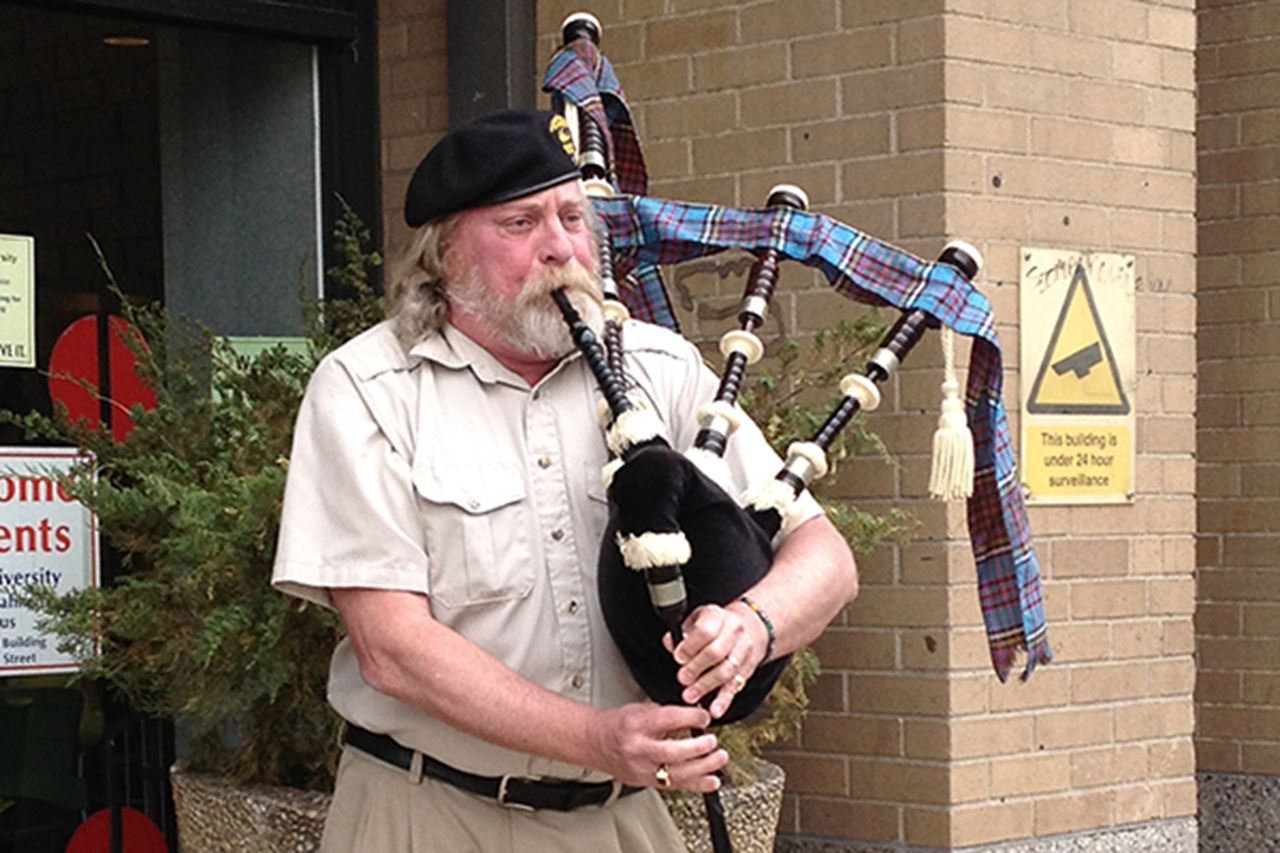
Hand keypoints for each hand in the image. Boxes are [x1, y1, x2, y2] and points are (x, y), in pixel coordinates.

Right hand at [586, 702, 727, 792]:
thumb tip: (696, 716)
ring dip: (703, 767)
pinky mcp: (645, 783)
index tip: (705, 717)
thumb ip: (669, 714)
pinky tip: (712, 781)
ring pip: (676, 773)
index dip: (690, 718)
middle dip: (698, 747)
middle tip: (713, 741)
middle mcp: (638, 748)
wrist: (595, 743)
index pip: (667, 720)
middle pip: (672, 752)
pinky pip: (674, 786)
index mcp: (636, 724)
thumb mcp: (641, 710)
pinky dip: (697, 785)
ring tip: (719, 758)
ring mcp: (641, 769)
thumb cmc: (618, 724)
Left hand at [663, 602, 767, 718]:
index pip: (705, 631)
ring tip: (691, 696)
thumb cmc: (714, 625)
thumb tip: (670, 643)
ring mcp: (744, 650)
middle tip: (682, 679)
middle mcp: (734, 631)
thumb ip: (681, 633)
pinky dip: (724, 701)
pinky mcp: (748, 669)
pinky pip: (735, 686)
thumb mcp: (696, 620)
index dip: (690, 647)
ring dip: (706, 686)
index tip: (679, 658)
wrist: (747, 627)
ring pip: (726, 671)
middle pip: (716, 652)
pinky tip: (715, 710)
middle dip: (696, 668)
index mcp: (717, 616)